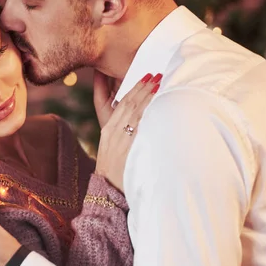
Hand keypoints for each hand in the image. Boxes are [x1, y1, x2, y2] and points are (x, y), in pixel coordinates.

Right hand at [95, 73, 160, 191]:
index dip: (135, 88)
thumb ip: (124, 134)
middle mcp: (112, 131)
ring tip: (159, 84)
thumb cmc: (113, 171)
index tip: (146, 78)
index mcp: (107, 129)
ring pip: (135, 111)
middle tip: (156, 75)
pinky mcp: (128, 147)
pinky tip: (157, 105)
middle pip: (129, 103)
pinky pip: (140, 126)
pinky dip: (148, 113)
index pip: (122, 103)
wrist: (107, 190)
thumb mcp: (112, 148)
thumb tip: (141, 122)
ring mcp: (120, 139)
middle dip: (143, 87)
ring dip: (148, 96)